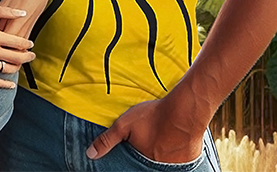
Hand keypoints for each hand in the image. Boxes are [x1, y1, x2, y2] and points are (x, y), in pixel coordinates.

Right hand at [0, 6, 35, 88]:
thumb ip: (2, 11)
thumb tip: (22, 12)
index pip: (17, 42)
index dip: (27, 44)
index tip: (31, 43)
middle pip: (15, 57)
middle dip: (27, 57)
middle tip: (32, 55)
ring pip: (6, 69)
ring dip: (17, 68)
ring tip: (21, 64)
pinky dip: (4, 84)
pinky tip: (11, 85)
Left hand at [86, 97, 205, 163]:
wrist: (185, 111)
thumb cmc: (154, 117)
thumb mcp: (124, 125)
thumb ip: (107, 140)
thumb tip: (90, 154)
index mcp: (141, 164)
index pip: (131, 169)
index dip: (129, 165)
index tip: (130, 158)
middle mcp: (157, 169)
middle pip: (146, 166)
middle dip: (144, 159)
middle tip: (147, 145)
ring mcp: (173, 167)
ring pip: (162, 165)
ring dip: (160, 156)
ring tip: (158, 144)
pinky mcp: (187, 162)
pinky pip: (178, 163)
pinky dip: (173, 156)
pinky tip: (172, 144)